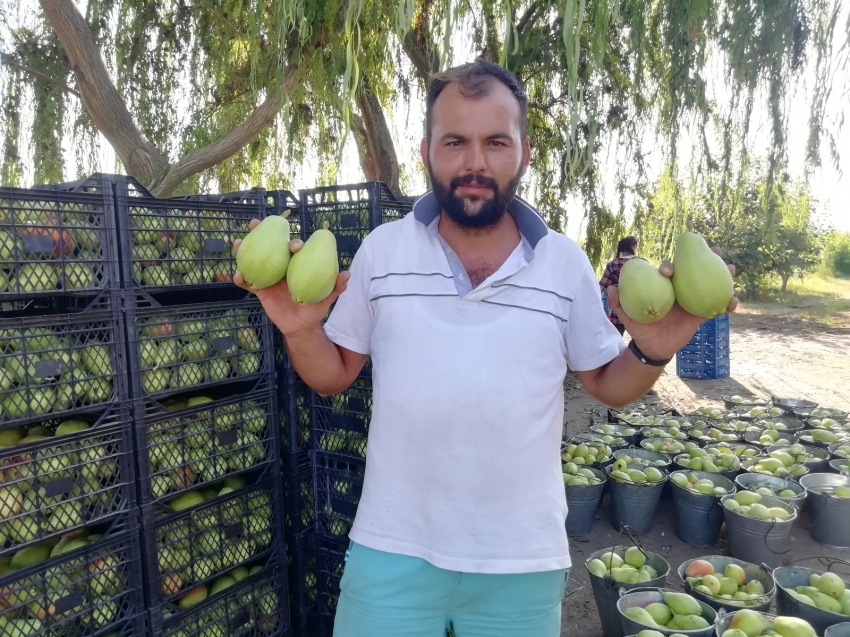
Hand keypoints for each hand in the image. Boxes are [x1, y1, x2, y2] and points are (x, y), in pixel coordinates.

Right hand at [232, 219, 350, 335]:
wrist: (299, 326)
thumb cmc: (314, 310)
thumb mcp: (326, 300)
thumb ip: (335, 288)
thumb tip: (347, 274)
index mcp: (297, 266)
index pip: (294, 250)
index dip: (294, 243)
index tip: (294, 245)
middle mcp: (282, 267)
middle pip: (270, 246)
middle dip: (262, 232)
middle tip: (254, 223)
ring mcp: (269, 276)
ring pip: (255, 260)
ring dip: (244, 250)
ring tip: (237, 243)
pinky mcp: (260, 289)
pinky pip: (248, 282)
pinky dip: (241, 278)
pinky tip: (236, 276)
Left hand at [606, 247, 737, 360]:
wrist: (652, 347)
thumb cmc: (640, 327)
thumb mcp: (627, 316)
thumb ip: (619, 302)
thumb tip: (611, 288)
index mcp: (664, 287)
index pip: (670, 271)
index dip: (670, 266)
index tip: (668, 270)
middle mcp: (680, 290)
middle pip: (695, 271)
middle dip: (706, 259)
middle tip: (718, 250)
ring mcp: (692, 301)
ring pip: (710, 286)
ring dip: (723, 277)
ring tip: (732, 269)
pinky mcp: (700, 315)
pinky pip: (715, 308)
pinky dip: (726, 305)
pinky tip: (734, 302)